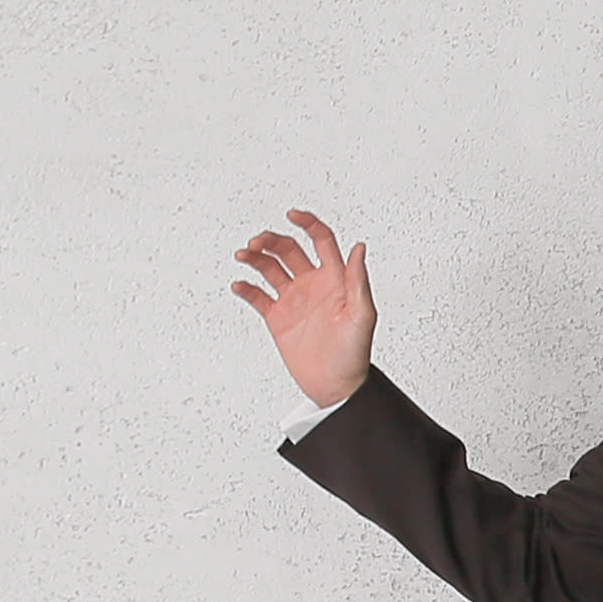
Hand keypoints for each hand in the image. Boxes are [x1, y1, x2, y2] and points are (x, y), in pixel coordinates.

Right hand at [234, 209, 376, 407]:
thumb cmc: (355, 354)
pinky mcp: (278, 318)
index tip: (293, 215)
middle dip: (272, 240)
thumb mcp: (362, 316)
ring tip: (243, 255)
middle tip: (257, 242)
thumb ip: (358, 281)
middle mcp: (313, 284)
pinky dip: (246, 288)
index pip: (322, 240)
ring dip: (255, 257)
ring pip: (270, 268)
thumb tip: (359, 247)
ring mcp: (294, 300)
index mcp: (335, 279)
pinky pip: (258, 296)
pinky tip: (240, 285)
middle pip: (289, 249)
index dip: (308, 223)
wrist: (336, 387)